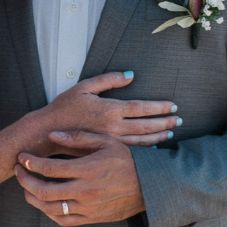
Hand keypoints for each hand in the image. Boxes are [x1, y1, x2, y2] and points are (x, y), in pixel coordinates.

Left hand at [13, 130, 145, 226]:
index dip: (30, 163)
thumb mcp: (106, 141)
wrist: (150, 186)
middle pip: (43, 190)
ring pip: (49, 208)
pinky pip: (63, 220)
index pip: (49, 168)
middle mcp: (85, 191)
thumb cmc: (128, 160)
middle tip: (19, 171)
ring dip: (32, 197)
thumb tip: (53, 135)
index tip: (22, 157)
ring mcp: (87, 208)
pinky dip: (48, 212)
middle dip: (25, 180)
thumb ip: (78, 137)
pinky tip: (43, 202)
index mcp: (87, 169)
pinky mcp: (91, 218)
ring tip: (26, 187)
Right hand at [34, 71, 179, 147]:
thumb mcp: (85, 87)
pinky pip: (130, 151)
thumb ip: (109, 80)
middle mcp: (113, 127)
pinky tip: (153, 146)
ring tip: (171, 132)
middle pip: (146, 125)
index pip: (142, 108)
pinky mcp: (105, 151)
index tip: (173, 106)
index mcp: (110, 110)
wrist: (47, 132)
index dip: (160, 108)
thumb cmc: (64, 108)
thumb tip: (131, 75)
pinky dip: (145, 149)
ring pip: (142, 140)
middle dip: (165, 122)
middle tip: (179, 120)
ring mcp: (110, 142)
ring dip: (158, 136)